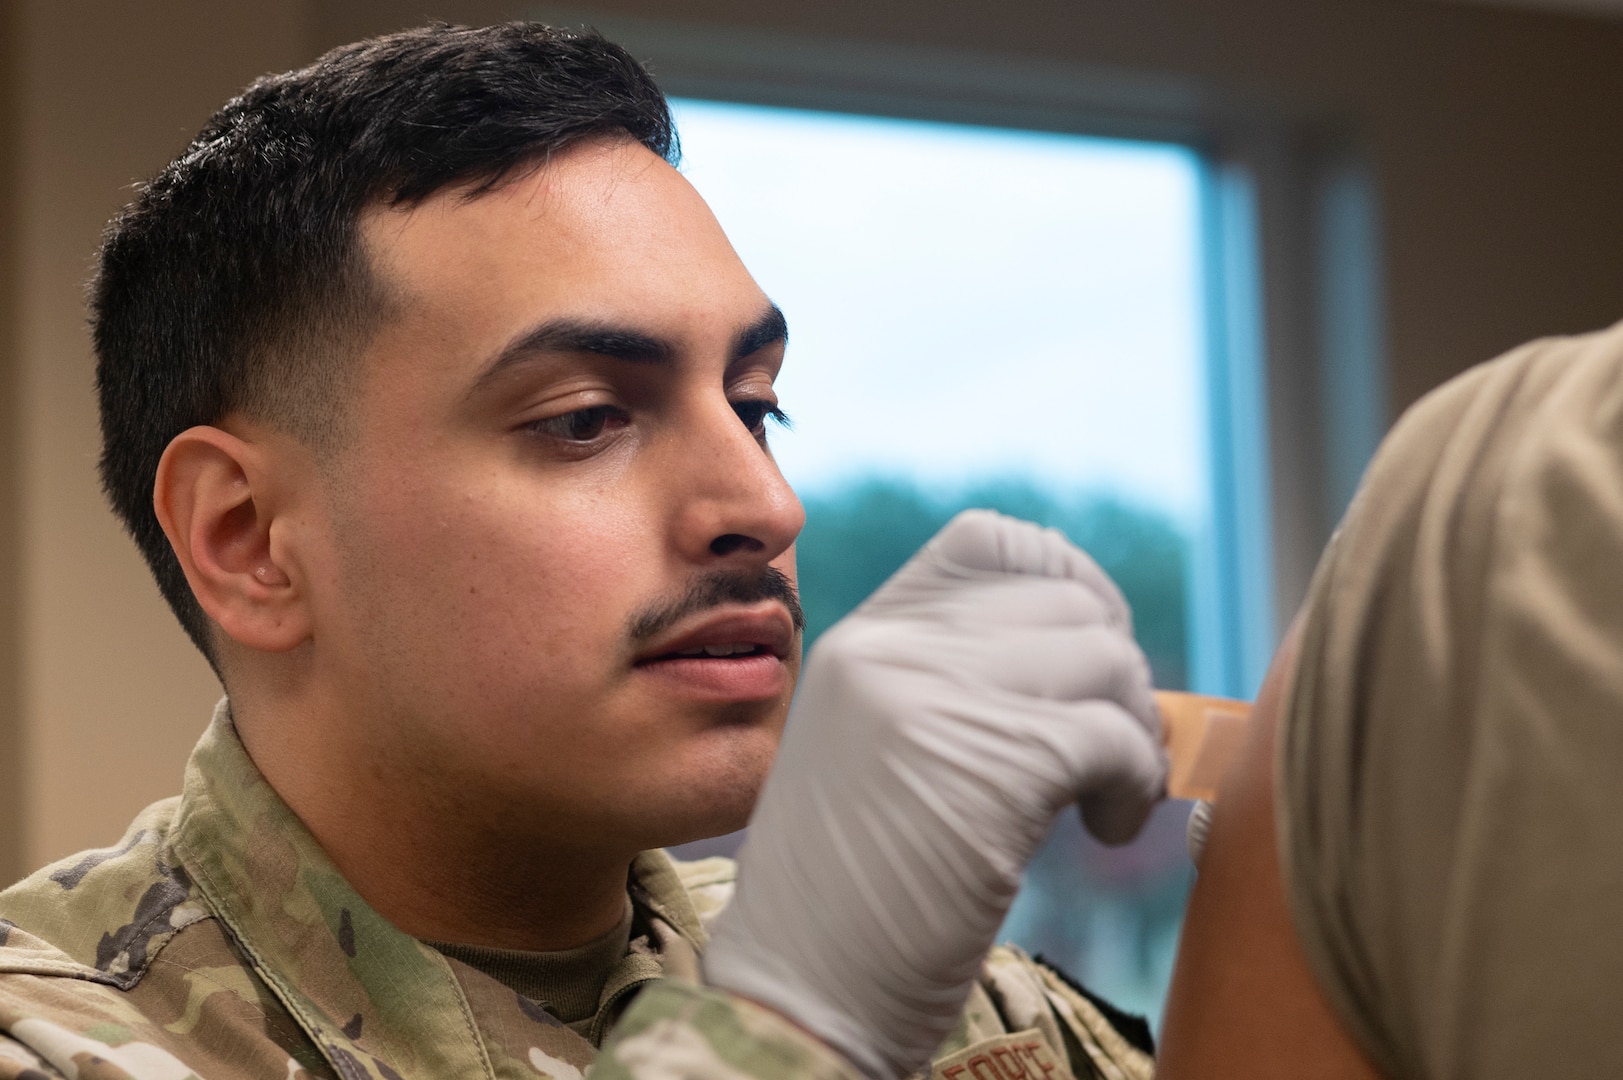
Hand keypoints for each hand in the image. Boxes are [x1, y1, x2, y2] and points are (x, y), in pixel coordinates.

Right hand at [702, 510, 1167, 1077]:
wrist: (797, 991)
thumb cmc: (846, 894)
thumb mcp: (873, 750)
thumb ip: (950, 684)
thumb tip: (1092, 652)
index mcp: (860, 639)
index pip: (987, 542)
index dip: (1062, 577)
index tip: (1088, 647)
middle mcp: (891, 649)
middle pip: (1064, 598)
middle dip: (1114, 670)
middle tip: (1106, 745)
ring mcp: (935, 698)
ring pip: (1103, 658)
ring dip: (1134, 728)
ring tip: (1105, 796)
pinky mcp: (991, 763)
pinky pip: (1114, 735)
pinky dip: (1134, 782)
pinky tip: (1102, 827)